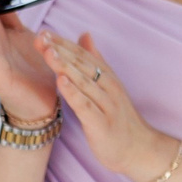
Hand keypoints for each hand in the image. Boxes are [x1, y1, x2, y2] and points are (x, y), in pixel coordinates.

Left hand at [38, 28, 172, 181]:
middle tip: (41, 37)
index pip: (84, 55)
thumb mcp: (110, 86)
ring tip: (47, 53)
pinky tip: (61, 82)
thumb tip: (85, 34)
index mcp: (108, 78)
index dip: (64, 43)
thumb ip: (96, 60)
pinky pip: (86, 106)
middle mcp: (109, 88)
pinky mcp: (101, 124)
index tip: (45, 32)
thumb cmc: (121, 119)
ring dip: (64, 67)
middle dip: (60, 50)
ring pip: (83, 82)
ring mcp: (106, 105)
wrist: (140, 149)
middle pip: (82, 65)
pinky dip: (73, 93)